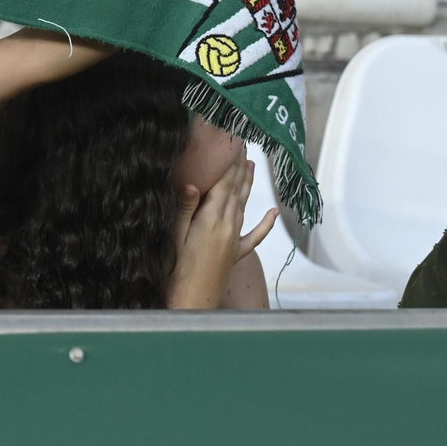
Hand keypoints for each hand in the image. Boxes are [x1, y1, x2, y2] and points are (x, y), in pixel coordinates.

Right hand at [168, 157, 276, 308]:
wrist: (191, 300)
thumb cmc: (175, 268)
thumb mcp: (174, 235)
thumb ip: (185, 208)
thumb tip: (192, 182)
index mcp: (211, 219)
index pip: (224, 184)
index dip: (229, 163)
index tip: (234, 144)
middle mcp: (227, 226)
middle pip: (236, 191)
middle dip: (240, 168)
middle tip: (244, 147)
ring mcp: (233, 239)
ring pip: (245, 206)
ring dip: (248, 185)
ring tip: (252, 166)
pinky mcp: (235, 253)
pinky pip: (254, 235)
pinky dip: (265, 222)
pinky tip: (272, 212)